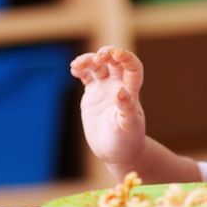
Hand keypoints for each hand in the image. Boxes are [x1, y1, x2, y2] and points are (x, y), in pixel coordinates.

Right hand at [70, 47, 146, 167]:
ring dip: (89, 60)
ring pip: (98, 66)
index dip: (126, 57)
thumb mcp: (128, 126)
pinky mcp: (93, 94)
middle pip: (114, 61)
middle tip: (97, 58)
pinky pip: (87, 76)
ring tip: (77, 65)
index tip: (115, 55)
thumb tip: (120, 91)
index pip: (133, 67)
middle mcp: (119, 85)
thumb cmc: (127, 141)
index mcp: (131, 91)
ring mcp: (105, 88)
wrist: (116, 152)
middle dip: (106, 54)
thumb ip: (126, 109)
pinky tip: (74, 69)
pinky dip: (81, 69)